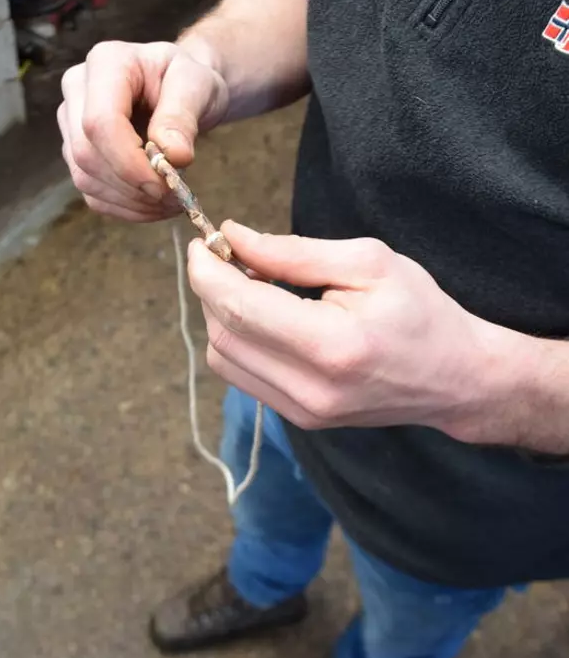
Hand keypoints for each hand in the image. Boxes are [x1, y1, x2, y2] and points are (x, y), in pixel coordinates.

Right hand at [58, 39, 228, 221]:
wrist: (182, 89)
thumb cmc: (188, 80)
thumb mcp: (197, 85)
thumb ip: (183, 115)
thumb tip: (173, 156)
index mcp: (106, 63)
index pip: (100, 122)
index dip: (128, 161)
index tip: (164, 184)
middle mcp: (78, 89)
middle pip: (86, 153)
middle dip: (132, 185)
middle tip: (175, 197)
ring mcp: (71, 123)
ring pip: (85, 177)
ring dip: (130, 201)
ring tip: (170, 200)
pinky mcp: (76, 152)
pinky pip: (92, 192)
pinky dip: (125, 207)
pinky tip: (153, 204)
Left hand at [188, 220, 508, 438]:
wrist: (456, 378)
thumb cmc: (420, 311)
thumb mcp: (367, 262)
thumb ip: (294, 253)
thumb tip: (234, 238)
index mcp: (333, 346)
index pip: (240, 308)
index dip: (208, 273)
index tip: (202, 242)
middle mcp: (312, 389)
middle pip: (224, 333)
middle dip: (211, 289)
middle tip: (223, 255)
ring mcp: (304, 412)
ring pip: (224, 359)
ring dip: (220, 316)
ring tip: (246, 284)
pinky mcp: (300, 420)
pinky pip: (242, 377)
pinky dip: (237, 340)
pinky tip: (260, 315)